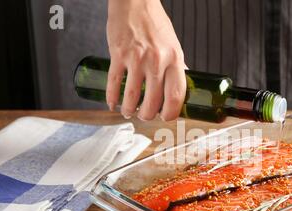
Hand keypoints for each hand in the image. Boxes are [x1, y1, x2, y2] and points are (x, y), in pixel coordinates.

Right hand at [106, 0, 185, 120]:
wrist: (135, 2)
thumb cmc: (155, 23)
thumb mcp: (174, 45)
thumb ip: (177, 68)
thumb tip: (180, 88)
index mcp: (174, 59)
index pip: (176, 96)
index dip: (171, 113)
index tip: (165, 118)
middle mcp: (157, 60)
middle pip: (153, 101)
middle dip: (148, 116)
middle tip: (145, 116)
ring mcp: (136, 58)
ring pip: (132, 97)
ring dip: (129, 110)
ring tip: (129, 113)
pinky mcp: (118, 54)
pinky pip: (114, 83)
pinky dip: (111, 98)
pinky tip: (113, 104)